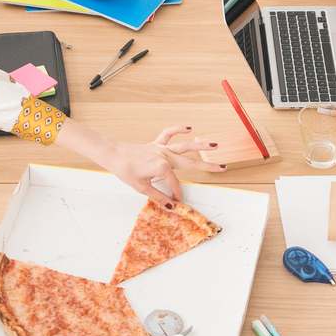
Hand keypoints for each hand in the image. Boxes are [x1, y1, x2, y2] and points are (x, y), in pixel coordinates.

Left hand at [101, 125, 215, 204]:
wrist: (113, 155)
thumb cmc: (125, 171)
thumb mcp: (142, 188)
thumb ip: (159, 197)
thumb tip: (172, 207)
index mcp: (162, 168)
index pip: (175, 184)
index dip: (177, 194)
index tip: (179, 202)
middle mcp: (165, 156)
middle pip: (190, 163)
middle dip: (207, 166)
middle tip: (223, 168)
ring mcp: (162, 148)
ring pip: (184, 146)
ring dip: (200, 144)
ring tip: (215, 144)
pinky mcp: (156, 143)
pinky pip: (169, 134)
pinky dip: (179, 129)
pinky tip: (190, 128)